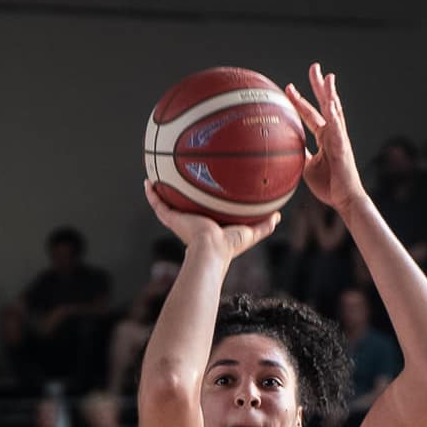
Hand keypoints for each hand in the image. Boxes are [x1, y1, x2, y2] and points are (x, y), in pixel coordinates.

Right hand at [143, 182, 277, 261]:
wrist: (211, 251)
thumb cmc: (230, 246)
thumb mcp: (250, 232)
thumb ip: (264, 225)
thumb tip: (278, 216)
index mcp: (207, 226)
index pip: (203, 213)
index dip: (202, 204)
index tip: (202, 192)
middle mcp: (192, 223)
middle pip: (184, 206)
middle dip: (181, 195)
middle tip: (180, 179)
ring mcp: (180, 221)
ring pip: (168, 204)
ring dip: (162, 191)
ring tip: (157, 176)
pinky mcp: (172, 220)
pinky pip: (158, 205)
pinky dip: (152, 194)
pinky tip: (148, 181)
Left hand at [285, 64, 365, 214]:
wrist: (343, 200)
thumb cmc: (328, 185)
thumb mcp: (306, 167)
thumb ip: (299, 153)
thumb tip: (285, 147)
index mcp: (324, 137)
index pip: (310, 114)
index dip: (299, 101)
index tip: (288, 88)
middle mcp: (333, 133)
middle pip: (325, 104)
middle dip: (319, 85)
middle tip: (314, 67)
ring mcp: (339, 138)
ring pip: (335, 111)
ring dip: (331, 94)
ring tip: (328, 77)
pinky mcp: (343, 148)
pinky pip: (338, 130)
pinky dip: (335, 117)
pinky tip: (332, 104)